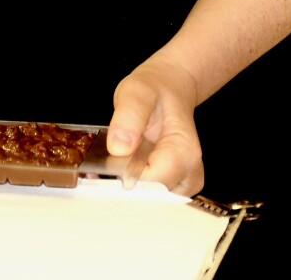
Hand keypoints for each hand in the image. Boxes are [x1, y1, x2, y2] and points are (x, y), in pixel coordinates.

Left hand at [107, 53, 203, 196]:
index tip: (106, 165)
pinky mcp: (175, 186)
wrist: (170, 87)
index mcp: (183, 149)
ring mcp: (183, 181)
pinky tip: (122, 171)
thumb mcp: (137, 90)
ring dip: (129, 190)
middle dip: (125, 189)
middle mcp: (189, 171)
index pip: (155, 181)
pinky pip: (153, 198)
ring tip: (113, 166)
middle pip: (154, 198)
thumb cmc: (156, 89)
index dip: (127, 177)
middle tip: (101, 169)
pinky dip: (135, 189)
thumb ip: (129, 115)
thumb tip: (120, 146)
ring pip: (153, 203)